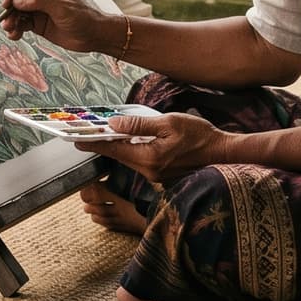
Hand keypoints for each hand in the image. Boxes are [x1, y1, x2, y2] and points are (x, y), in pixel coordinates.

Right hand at [2, 0, 109, 53]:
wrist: (93, 36)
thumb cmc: (83, 17)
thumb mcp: (61, 8)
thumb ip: (39, 2)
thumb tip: (17, 0)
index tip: (7, 4)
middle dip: (10, 10)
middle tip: (7, 22)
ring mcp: (38, 9)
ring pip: (17, 12)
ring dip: (11, 21)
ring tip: (10, 31)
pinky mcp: (37, 23)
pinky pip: (21, 24)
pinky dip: (15, 29)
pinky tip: (15, 36)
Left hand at [87, 112, 231, 186]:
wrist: (225, 154)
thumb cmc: (201, 137)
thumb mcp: (169, 124)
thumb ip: (140, 126)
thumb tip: (115, 125)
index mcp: (149, 159)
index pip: (114, 150)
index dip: (94, 144)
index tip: (76, 140)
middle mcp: (149, 171)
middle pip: (120, 156)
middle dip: (104, 144)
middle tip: (87, 133)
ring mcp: (156, 175)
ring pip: (131, 158)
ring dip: (119, 146)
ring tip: (106, 132)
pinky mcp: (163, 175)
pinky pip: (142, 161)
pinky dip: (133, 150)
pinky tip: (131, 140)